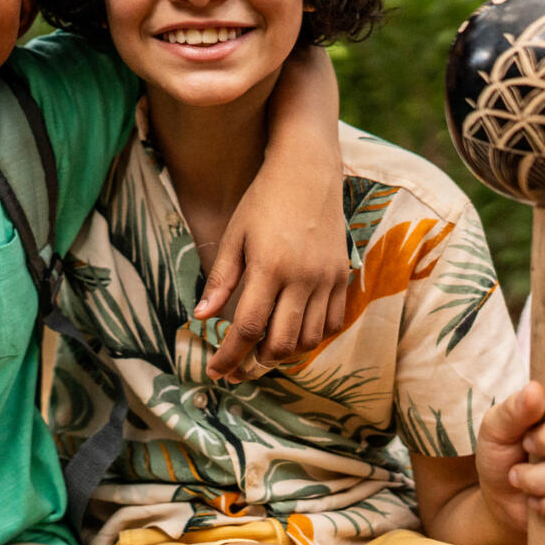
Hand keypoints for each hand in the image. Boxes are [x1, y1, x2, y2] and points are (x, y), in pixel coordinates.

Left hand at [199, 157, 350, 382]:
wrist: (307, 172)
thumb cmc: (263, 200)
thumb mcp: (234, 235)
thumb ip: (221, 280)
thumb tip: (202, 317)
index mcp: (269, 268)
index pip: (247, 328)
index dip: (229, 357)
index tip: (215, 372)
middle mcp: (302, 278)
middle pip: (281, 343)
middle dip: (256, 364)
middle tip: (239, 369)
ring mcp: (327, 279)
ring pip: (309, 339)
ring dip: (284, 353)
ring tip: (263, 351)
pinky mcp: (342, 276)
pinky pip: (332, 322)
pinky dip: (313, 336)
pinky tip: (294, 332)